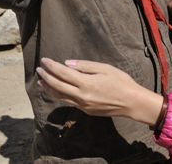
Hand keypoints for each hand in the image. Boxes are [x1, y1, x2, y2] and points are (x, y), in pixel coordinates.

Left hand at [36, 58, 163, 125]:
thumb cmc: (121, 82)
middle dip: (46, 77)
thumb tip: (67, 64)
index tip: (45, 60)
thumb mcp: (106, 69)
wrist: (131, 102)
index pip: (63, 73)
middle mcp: (81, 96)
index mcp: (86, 83)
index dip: (52, 66)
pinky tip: (56, 90)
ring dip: (49, 88)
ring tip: (40, 82)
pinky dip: (59, 95)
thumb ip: (85, 66)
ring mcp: (83, 105)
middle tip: (39, 69)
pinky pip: (68, 102)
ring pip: (60, 96)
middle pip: (58, 85)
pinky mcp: (86, 111)